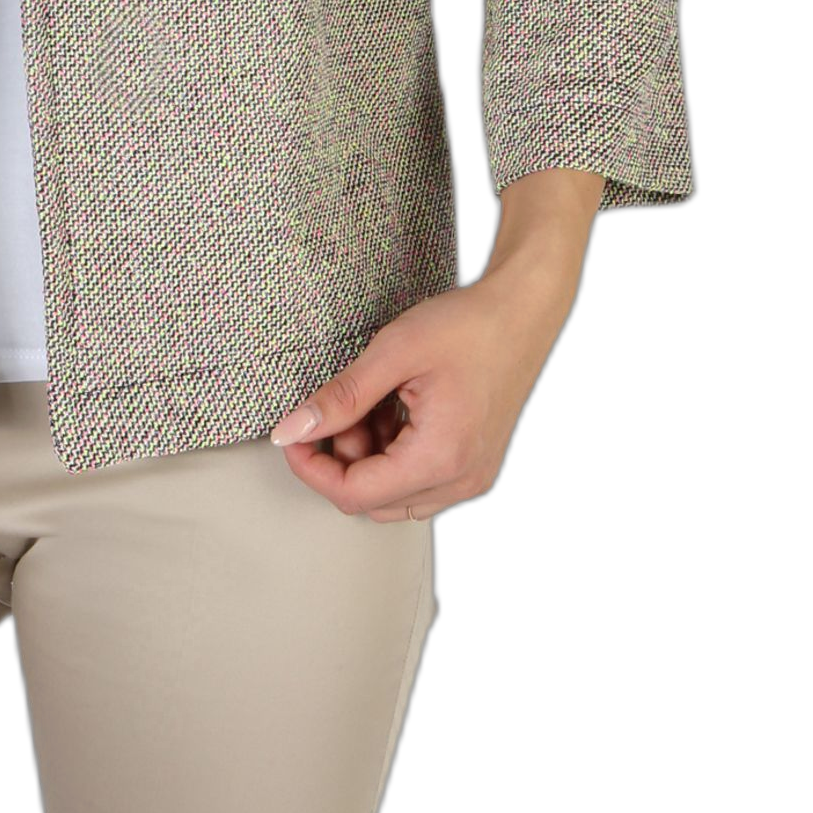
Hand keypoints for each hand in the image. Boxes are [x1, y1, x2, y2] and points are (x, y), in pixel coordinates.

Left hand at [267, 230, 587, 521]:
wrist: (522, 312)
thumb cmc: (467, 327)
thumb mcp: (392, 353)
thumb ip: (340, 398)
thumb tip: (290, 431)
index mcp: (440, 458)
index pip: (354, 494)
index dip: (311, 467)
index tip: (291, 435)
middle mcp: (460, 480)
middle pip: (372, 500)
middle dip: (341, 459)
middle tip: (338, 407)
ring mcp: (470, 476)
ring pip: (393, 493)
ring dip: (366, 455)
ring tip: (370, 400)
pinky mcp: (472, 464)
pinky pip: (416, 479)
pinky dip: (391, 451)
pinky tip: (391, 408)